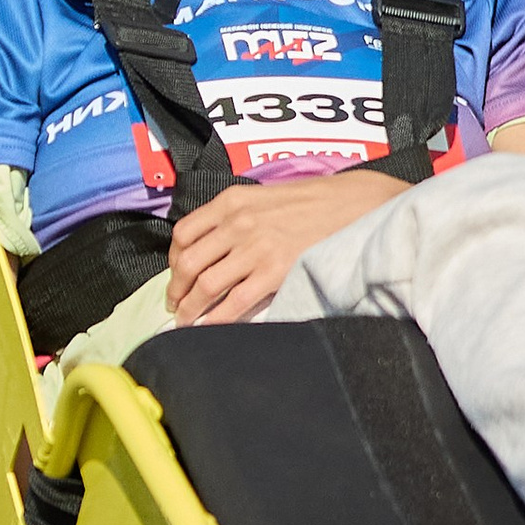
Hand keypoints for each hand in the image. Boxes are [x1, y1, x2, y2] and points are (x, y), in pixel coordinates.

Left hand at [165, 165, 402, 324]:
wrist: (352, 204)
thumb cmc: (311, 201)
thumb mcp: (263, 196)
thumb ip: (234, 216)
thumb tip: (209, 245)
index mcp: (230, 202)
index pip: (183, 234)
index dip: (172, 261)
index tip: (176, 275)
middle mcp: (237, 224)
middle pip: (187, 263)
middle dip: (176, 290)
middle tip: (175, 305)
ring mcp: (255, 249)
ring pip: (205, 286)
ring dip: (189, 309)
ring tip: (186, 321)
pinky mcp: (274, 272)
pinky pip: (234, 302)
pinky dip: (215, 320)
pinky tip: (208, 328)